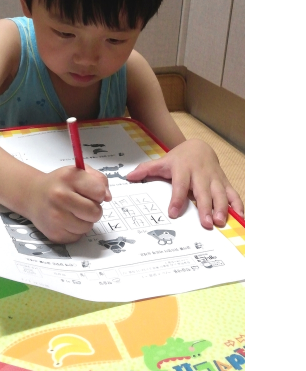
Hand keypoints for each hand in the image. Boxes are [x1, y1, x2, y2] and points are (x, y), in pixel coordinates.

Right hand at [26, 164, 111, 242]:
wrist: (33, 195)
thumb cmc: (60, 183)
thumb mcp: (79, 172)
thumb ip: (98, 180)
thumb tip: (108, 197)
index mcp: (68, 178)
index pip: (99, 191)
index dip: (99, 193)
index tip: (92, 192)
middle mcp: (60, 197)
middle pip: (95, 212)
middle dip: (94, 209)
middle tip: (84, 204)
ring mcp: (55, 217)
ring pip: (88, 226)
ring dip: (85, 220)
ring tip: (73, 211)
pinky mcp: (54, 234)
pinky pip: (78, 236)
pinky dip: (76, 230)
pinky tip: (66, 220)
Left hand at [125, 138, 243, 229]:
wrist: (199, 146)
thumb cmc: (179, 159)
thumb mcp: (162, 162)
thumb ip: (146, 170)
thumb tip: (128, 177)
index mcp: (183, 170)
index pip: (179, 185)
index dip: (177, 199)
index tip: (173, 213)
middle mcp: (200, 174)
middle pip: (203, 192)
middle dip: (205, 207)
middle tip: (206, 224)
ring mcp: (214, 179)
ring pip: (220, 193)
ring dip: (222, 208)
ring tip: (221, 222)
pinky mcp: (224, 182)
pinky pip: (233, 194)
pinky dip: (238, 205)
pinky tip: (241, 218)